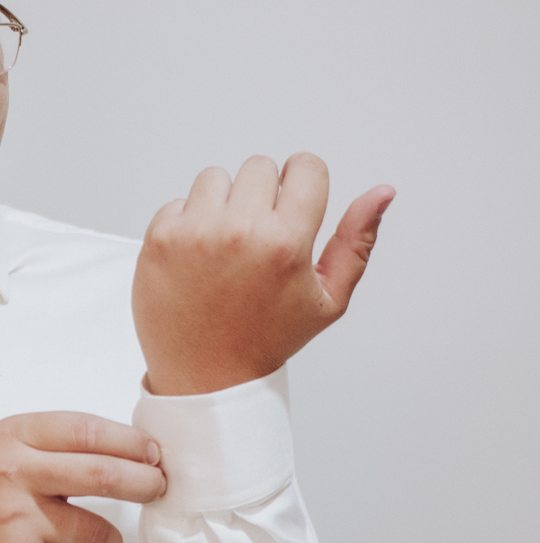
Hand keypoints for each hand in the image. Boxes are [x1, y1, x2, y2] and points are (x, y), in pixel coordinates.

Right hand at [0, 414, 166, 542]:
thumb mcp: (6, 451)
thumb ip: (56, 445)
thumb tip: (130, 449)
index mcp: (14, 437)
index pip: (86, 431)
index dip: (130, 441)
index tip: (152, 453)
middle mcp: (14, 474)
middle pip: (101, 474)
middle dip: (143, 482)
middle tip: (157, 489)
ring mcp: (16, 520)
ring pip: (95, 530)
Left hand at [132, 153, 394, 396]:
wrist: (205, 376)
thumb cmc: (268, 338)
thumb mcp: (328, 299)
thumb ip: (357, 241)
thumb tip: (383, 192)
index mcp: (286, 243)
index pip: (306, 167)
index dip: (303, 185)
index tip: (293, 208)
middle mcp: (239, 231)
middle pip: (260, 167)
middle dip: (262, 195)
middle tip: (256, 240)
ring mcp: (194, 233)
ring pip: (216, 177)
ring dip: (222, 203)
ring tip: (225, 248)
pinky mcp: (159, 239)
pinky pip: (179, 201)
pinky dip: (187, 222)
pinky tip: (197, 259)